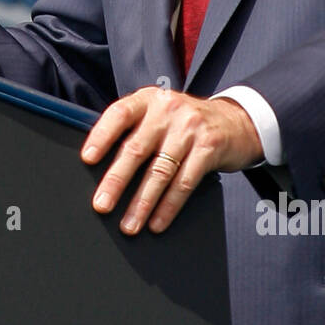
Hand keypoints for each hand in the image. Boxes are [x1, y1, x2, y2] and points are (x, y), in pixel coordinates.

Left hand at [81, 87, 263, 234]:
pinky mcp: (209, 147)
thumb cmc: (186, 123)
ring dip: (142, 203)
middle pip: (136, 149)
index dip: (102, 136)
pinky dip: (168, 207)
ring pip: (160, 171)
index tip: (87, 159)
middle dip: (116, 181)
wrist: (237, 121)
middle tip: (102, 205)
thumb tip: (99, 167)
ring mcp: (190, 128)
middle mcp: (168, 109)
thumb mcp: (159, 114)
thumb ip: (135, 130)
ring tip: (129, 224)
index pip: (119, 114)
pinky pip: (184, 183)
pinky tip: (157, 222)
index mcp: (148, 99)